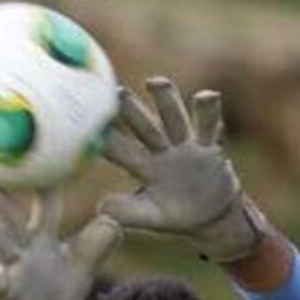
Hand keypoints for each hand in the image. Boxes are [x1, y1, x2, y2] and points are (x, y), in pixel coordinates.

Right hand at [0, 182, 120, 299]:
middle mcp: (18, 243)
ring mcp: (6, 266)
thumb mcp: (84, 263)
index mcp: (41, 231)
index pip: (42, 195)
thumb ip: (98, 243)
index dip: (43, 172)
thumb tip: (114, 222)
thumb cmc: (62, 284)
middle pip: (6, 211)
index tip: (39, 144)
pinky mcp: (1, 292)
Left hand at [99, 77, 265, 261]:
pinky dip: (209, 113)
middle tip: (116, 91)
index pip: (120, 150)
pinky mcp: (211, 148)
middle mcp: (162, 150)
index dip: (106, 139)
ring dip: (166, 100)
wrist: (211, 216)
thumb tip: (99, 208)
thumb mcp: (152, 217)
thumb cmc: (175, 214)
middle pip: (144, 126)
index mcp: (143, 167)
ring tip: (155, 81)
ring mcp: (186, 146)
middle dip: (131, 109)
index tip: (88, 125)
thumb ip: (128, 213)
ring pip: (174, 119)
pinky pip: (209, 128)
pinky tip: (206, 95)